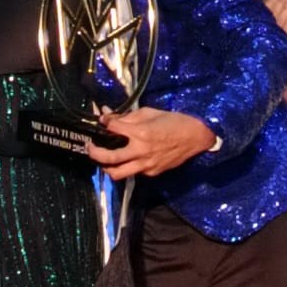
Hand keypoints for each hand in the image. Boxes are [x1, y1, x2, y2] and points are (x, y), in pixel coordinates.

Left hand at [86, 108, 215, 179]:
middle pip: (109, 159)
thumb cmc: (174, 121)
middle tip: (90, 147)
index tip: (102, 120)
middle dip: (95, 153)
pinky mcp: (152, 173)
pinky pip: (134, 171)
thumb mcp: (150, 113)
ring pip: (117, 174)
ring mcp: (146, 165)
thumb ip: (127, 117)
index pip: (112, 129)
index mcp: (140, 133)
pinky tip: (129, 157)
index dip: (104, 123)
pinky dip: (127, 165)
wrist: (196, 137)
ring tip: (103, 160)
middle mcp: (140, 152)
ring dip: (106, 167)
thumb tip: (108, 116)